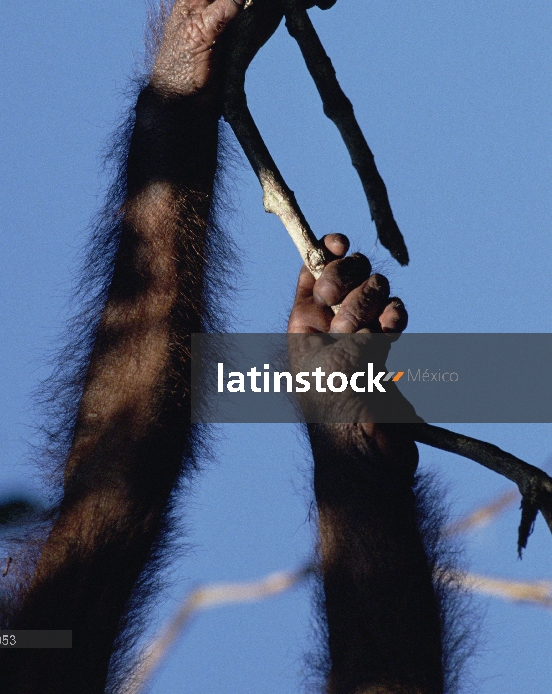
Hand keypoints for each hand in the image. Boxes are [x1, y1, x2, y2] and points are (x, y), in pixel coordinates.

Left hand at [288, 233, 419, 469]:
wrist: (368, 454)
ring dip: (375, 302)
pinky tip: (392, 331)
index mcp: (302, 322)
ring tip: (372, 332)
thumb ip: (336, 313)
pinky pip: (395, 315)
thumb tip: (348, 285)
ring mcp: (359, 334)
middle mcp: (329, 323)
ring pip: (375, 291)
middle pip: (347, 272)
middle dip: (353, 280)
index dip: (326, 250)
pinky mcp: (386, 347)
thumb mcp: (325, 357)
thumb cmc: (336, 408)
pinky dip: (395, 316)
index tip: (340, 243)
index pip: (312, 269)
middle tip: (347, 311)